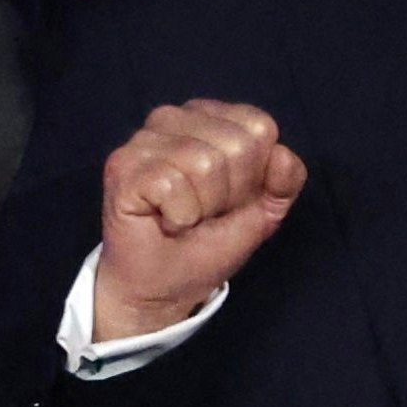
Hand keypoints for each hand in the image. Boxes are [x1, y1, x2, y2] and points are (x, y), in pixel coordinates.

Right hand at [94, 101, 306, 342]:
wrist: (161, 290)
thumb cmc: (204, 246)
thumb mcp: (261, 213)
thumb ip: (284, 182)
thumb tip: (283, 155)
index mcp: (210, 118)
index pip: (259, 127)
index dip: (254, 176)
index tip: (229, 201)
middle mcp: (174, 117)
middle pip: (237, 146)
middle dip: (229, 195)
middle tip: (203, 214)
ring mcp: (144, 138)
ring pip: (205, 163)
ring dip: (202, 208)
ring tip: (182, 218)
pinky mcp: (123, 165)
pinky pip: (173, 185)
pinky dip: (178, 217)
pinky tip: (162, 220)